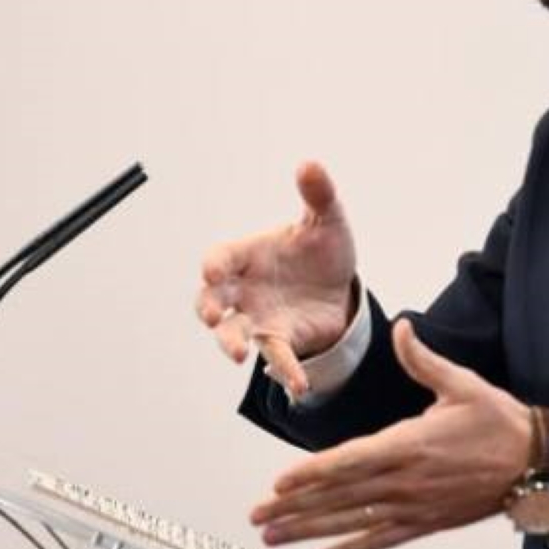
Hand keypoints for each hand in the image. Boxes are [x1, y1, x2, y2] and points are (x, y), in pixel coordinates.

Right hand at [196, 161, 356, 397]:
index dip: (214, 263)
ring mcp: (257, 318)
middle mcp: (244, 289)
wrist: (340, 288)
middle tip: (213, 315)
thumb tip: (310, 164)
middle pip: (212, 299)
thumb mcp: (327, 220)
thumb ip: (318, 195)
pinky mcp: (280, 341)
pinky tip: (298, 384)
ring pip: (233, 333)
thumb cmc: (321, 250)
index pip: (221, 257)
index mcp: (248, 255)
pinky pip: (277, 357)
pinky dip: (285, 371)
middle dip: (208, 307)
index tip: (213, 268)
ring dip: (229, 343)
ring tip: (237, 354)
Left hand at [250, 319, 530, 548]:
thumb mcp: (462, 383)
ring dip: (309, 529)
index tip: (281, 482)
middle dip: (294, 506)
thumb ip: (423, 359)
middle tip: (258, 514)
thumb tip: (400, 327)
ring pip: (351, 521)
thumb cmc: (499, 422)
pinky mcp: (423, 522)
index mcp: (410, 443)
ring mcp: (413, 506)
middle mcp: (406, 480)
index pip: (351, 460)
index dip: (313, 473)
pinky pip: (378, 541)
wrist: (536, 462)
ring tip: (273, 535)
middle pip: (340, 495)